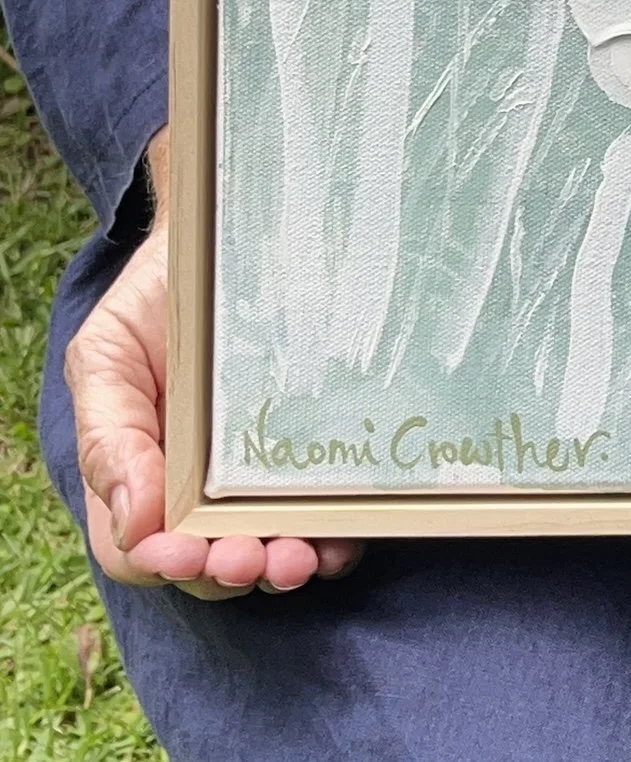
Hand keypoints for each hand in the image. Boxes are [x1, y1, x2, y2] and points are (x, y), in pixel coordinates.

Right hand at [65, 125, 362, 598]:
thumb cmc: (159, 301)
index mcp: (138, 475)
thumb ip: (109, 437)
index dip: (163, 563)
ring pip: (272, 547)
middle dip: (232, 570)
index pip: (139, 549)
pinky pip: (328, 509)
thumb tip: (136, 523)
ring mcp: (261, 476)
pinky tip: (348, 534)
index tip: (188, 552)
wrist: (229, 237)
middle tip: (259, 558)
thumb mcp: (107, 356)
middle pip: (210, 562)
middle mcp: (199, 490)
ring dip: (287, 565)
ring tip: (305, 556)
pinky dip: (337, 534)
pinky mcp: (316, 453)